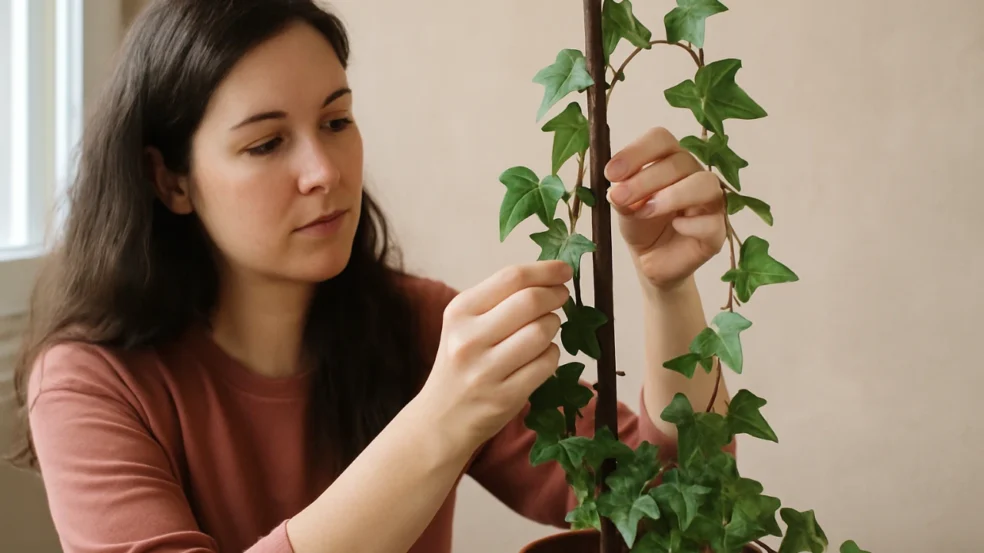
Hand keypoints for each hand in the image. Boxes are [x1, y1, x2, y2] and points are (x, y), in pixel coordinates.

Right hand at [418, 260, 572, 455]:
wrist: (441, 418)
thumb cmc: (462, 362)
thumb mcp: (466, 324)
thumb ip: (501, 299)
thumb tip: (551, 276)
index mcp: (459, 311)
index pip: (511, 278)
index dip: (546, 270)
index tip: (564, 270)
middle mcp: (468, 339)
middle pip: (530, 301)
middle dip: (556, 295)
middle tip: (562, 297)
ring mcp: (486, 371)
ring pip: (542, 332)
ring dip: (554, 326)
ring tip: (545, 330)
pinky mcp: (504, 397)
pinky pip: (547, 363)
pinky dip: (552, 355)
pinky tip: (540, 356)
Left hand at [604, 127, 726, 290]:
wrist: (651, 259)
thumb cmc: (641, 224)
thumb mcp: (624, 207)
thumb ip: (621, 195)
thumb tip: (617, 192)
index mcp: (670, 159)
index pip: (661, 139)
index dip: (636, 151)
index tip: (611, 173)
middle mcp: (694, 174)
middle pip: (680, 161)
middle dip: (645, 179)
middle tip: (619, 197)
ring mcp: (710, 202)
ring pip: (705, 184)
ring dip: (672, 195)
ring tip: (645, 211)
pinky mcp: (716, 232)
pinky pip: (712, 222)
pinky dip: (692, 224)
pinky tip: (674, 227)